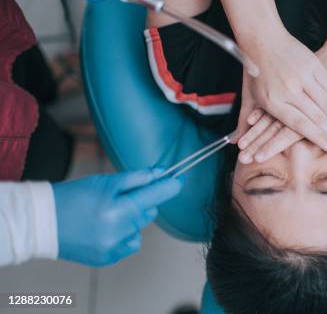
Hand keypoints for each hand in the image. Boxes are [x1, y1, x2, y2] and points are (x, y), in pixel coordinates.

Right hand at [52, 169, 182, 266]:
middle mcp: (119, 233)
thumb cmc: (71, 197)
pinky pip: (129, 242)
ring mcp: (114, 248)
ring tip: (106, 213)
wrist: (41, 223)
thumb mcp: (104, 182)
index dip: (169, 186)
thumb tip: (160, 174)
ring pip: (139, 228)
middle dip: (141, 201)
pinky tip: (104, 228)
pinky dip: (123, 233)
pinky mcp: (109, 258)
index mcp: (118, 210)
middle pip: (148, 211)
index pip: (154, 196)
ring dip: (132, 218)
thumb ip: (136, 178)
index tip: (179, 179)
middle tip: (118, 196)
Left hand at [243, 28, 326, 154]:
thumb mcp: (251, 97)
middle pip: (318, 117)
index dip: (317, 137)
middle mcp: (289, 90)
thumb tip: (237, 144)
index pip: (299, 123)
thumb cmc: (257, 72)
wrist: (263, 39)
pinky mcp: (313, 65)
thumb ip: (249, 122)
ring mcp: (303, 76)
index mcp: (274, 101)